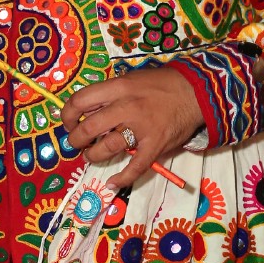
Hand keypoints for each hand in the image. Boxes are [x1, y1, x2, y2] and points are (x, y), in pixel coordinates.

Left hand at [60, 67, 202, 190]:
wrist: (196, 91)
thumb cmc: (161, 84)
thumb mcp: (131, 80)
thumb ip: (110, 94)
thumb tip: (86, 112)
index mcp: (119, 88)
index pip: (80, 101)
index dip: (67, 115)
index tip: (68, 123)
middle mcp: (127, 107)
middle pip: (89, 128)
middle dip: (76, 140)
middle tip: (77, 143)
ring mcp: (142, 128)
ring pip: (107, 147)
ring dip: (93, 155)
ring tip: (92, 155)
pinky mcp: (155, 146)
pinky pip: (136, 167)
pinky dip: (122, 178)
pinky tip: (112, 183)